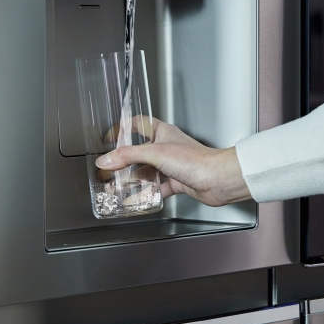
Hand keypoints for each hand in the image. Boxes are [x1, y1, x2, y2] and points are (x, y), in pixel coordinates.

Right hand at [95, 118, 251, 206]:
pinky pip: (157, 188)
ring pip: (147, 172)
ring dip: (133, 179)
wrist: (217, 179)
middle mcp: (167, 148)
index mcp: (162, 133)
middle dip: (123, 162)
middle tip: (109, 170)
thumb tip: (106, 159)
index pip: (138, 124)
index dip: (123, 129)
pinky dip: (146, 194)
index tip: (109, 138)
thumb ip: (128, 156)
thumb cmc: (196, 160)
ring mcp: (172, 166)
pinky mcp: (177, 182)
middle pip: (139, 152)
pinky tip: (136, 199)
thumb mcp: (155, 153)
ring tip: (117, 187)